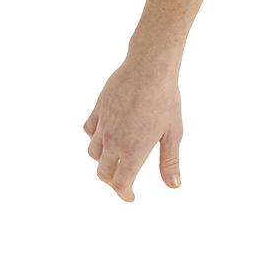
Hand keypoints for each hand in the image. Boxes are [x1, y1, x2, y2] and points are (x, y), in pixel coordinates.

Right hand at [83, 58, 183, 200]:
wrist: (149, 69)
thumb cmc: (164, 99)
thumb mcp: (173, 133)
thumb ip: (170, 161)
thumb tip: (173, 184)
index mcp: (132, 151)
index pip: (120, 183)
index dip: (124, 193)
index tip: (130, 196)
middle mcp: (113, 141)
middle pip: (104, 172)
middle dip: (113, 180)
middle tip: (124, 179)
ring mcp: (103, 126)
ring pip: (95, 153)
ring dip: (104, 160)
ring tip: (116, 159)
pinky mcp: (98, 110)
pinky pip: (90, 131)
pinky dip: (95, 138)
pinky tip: (105, 135)